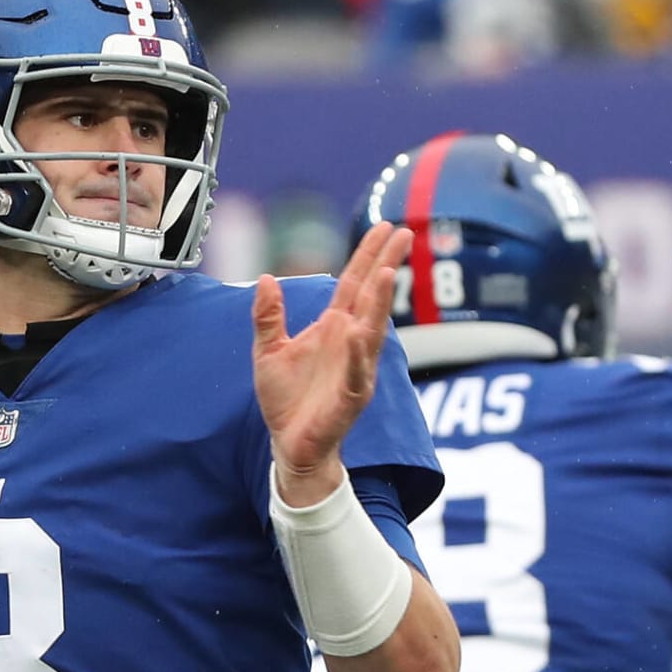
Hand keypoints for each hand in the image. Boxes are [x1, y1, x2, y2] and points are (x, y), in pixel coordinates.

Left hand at [252, 221, 411, 502]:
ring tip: (385, 272)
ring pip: (371, 330)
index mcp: (334, 328)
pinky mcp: (351, 396)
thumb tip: (266, 278)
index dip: (369, 255)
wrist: (290, 443)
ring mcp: (356, 368)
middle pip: (371, 297)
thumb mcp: (268, 350)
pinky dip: (359, 354)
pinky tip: (360, 333)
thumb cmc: (285, 398)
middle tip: (405, 232)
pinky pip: (356, 372)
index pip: (354, 283)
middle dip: (386, 264)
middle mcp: (351, 342)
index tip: (387, 228)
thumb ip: (268, 316)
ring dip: (379, 302)